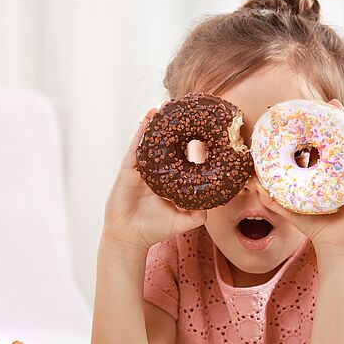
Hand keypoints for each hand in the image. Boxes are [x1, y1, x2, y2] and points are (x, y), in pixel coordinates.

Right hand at [102, 108, 206, 251]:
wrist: (130, 237)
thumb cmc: (154, 229)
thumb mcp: (183, 221)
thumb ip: (198, 214)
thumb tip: (214, 205)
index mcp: (167, 180)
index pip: (180, 157)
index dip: (189, 144)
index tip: (201, 129)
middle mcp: (154, 171)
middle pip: (164, 145)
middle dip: (172, 128)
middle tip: (183, 110)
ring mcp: (141, 168)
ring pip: (150, 142)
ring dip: (157, 124)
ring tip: (166, 106)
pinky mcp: (128, 169)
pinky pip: (136, 147)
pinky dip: (142, 131)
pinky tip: (150, 117)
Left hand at [256, 99, 343, 252]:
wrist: (335, 244)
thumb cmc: (314, 227)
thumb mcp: (290, 209)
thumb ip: (272, 199)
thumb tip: (254, 184)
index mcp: (324, 173)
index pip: (320, 146)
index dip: (314, 129)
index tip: (305, 114)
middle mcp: (340, 169)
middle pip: (337, 139)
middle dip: (332, 119)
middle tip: (323, 103)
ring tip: (337, 106)